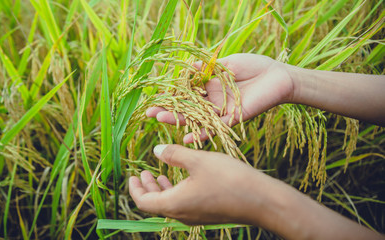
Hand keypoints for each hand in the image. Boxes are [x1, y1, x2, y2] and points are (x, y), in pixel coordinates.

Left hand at [129, 144, 275, 224]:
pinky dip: (176, 191)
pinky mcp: (208, 213)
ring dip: (162, 189)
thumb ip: (174, 154)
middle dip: (147, 187)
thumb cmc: (229, 179)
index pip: (143, 201)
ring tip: (160, 173)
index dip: (135, 189)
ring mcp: (196, 216)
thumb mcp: (198, 160)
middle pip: (155, 204)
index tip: (132, 176)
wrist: (263, 201)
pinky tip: (184, 178)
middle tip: (143, 172)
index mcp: (174, 204)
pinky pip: (184, 204)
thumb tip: (156, 150)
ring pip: (170, 204)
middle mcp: (182, 214)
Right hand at [147, 53, 293, 142]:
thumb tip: (189, 67)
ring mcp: (221, 111)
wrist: (279, 76)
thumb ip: (208, 68)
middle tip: (150, 113)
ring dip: (179, 121)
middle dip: (168, 110)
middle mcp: (212, 101)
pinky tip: (187, 139)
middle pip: (186, 108)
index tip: (154, 96)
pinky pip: (215, 129)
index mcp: (209, 86)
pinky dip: (202, 134)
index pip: (185, 93)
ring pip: (196, 119)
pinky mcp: (233, 119)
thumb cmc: (255, 66)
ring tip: (161, 120)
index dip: (170, 95)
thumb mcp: (227, 63)